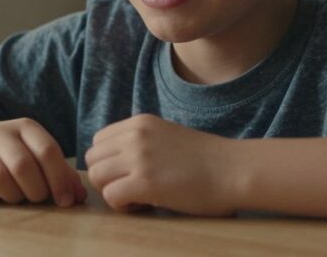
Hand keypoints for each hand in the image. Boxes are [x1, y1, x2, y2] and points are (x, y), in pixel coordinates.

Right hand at [0, 118, 86, 206]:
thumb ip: (61, 172)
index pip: (47, 150)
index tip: (66, 200)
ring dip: (13, 196)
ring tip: (17, 196)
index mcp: (25, 126)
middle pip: (22, 165)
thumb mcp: (37, 152)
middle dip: (36, 190)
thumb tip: (80, 196)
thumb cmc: (12, 151)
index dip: (59, 179)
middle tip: (38, 198)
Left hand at [85, 114, 237, 215]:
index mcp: (140, 122)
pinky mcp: (145, 182)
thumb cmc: (206, 159)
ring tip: (136, 198)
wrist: (234, 169)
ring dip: (111, 191)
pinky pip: (111, 196)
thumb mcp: (166, 135)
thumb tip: (116, 162)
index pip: (99, 141)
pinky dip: (122, 206)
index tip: (129, 173)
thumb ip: (141, 142)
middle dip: (105, 178)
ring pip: (96, 177)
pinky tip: (144, 205)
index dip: (109, 162)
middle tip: (130, 188)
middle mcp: (135, 135)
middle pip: (92, 159)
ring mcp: (139, 157)